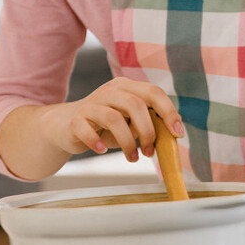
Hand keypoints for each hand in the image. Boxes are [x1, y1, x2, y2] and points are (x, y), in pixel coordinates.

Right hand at [38, 77, 182, 162]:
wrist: (66, 125)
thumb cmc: (105, 125)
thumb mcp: (129, 122)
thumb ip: (148, 123)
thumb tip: (171, 135)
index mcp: (127, 87)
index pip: (153, 92)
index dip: (168, 112)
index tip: (178, 133)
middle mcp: (110, 91)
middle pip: (135, 105)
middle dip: (147, 132)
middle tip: (150, 152)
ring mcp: (91, 103)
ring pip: (114, 119)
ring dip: (127, 143)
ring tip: (132, 158)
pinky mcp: (75, 119)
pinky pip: (87, 129)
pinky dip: (97, 142)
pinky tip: (102, 150)